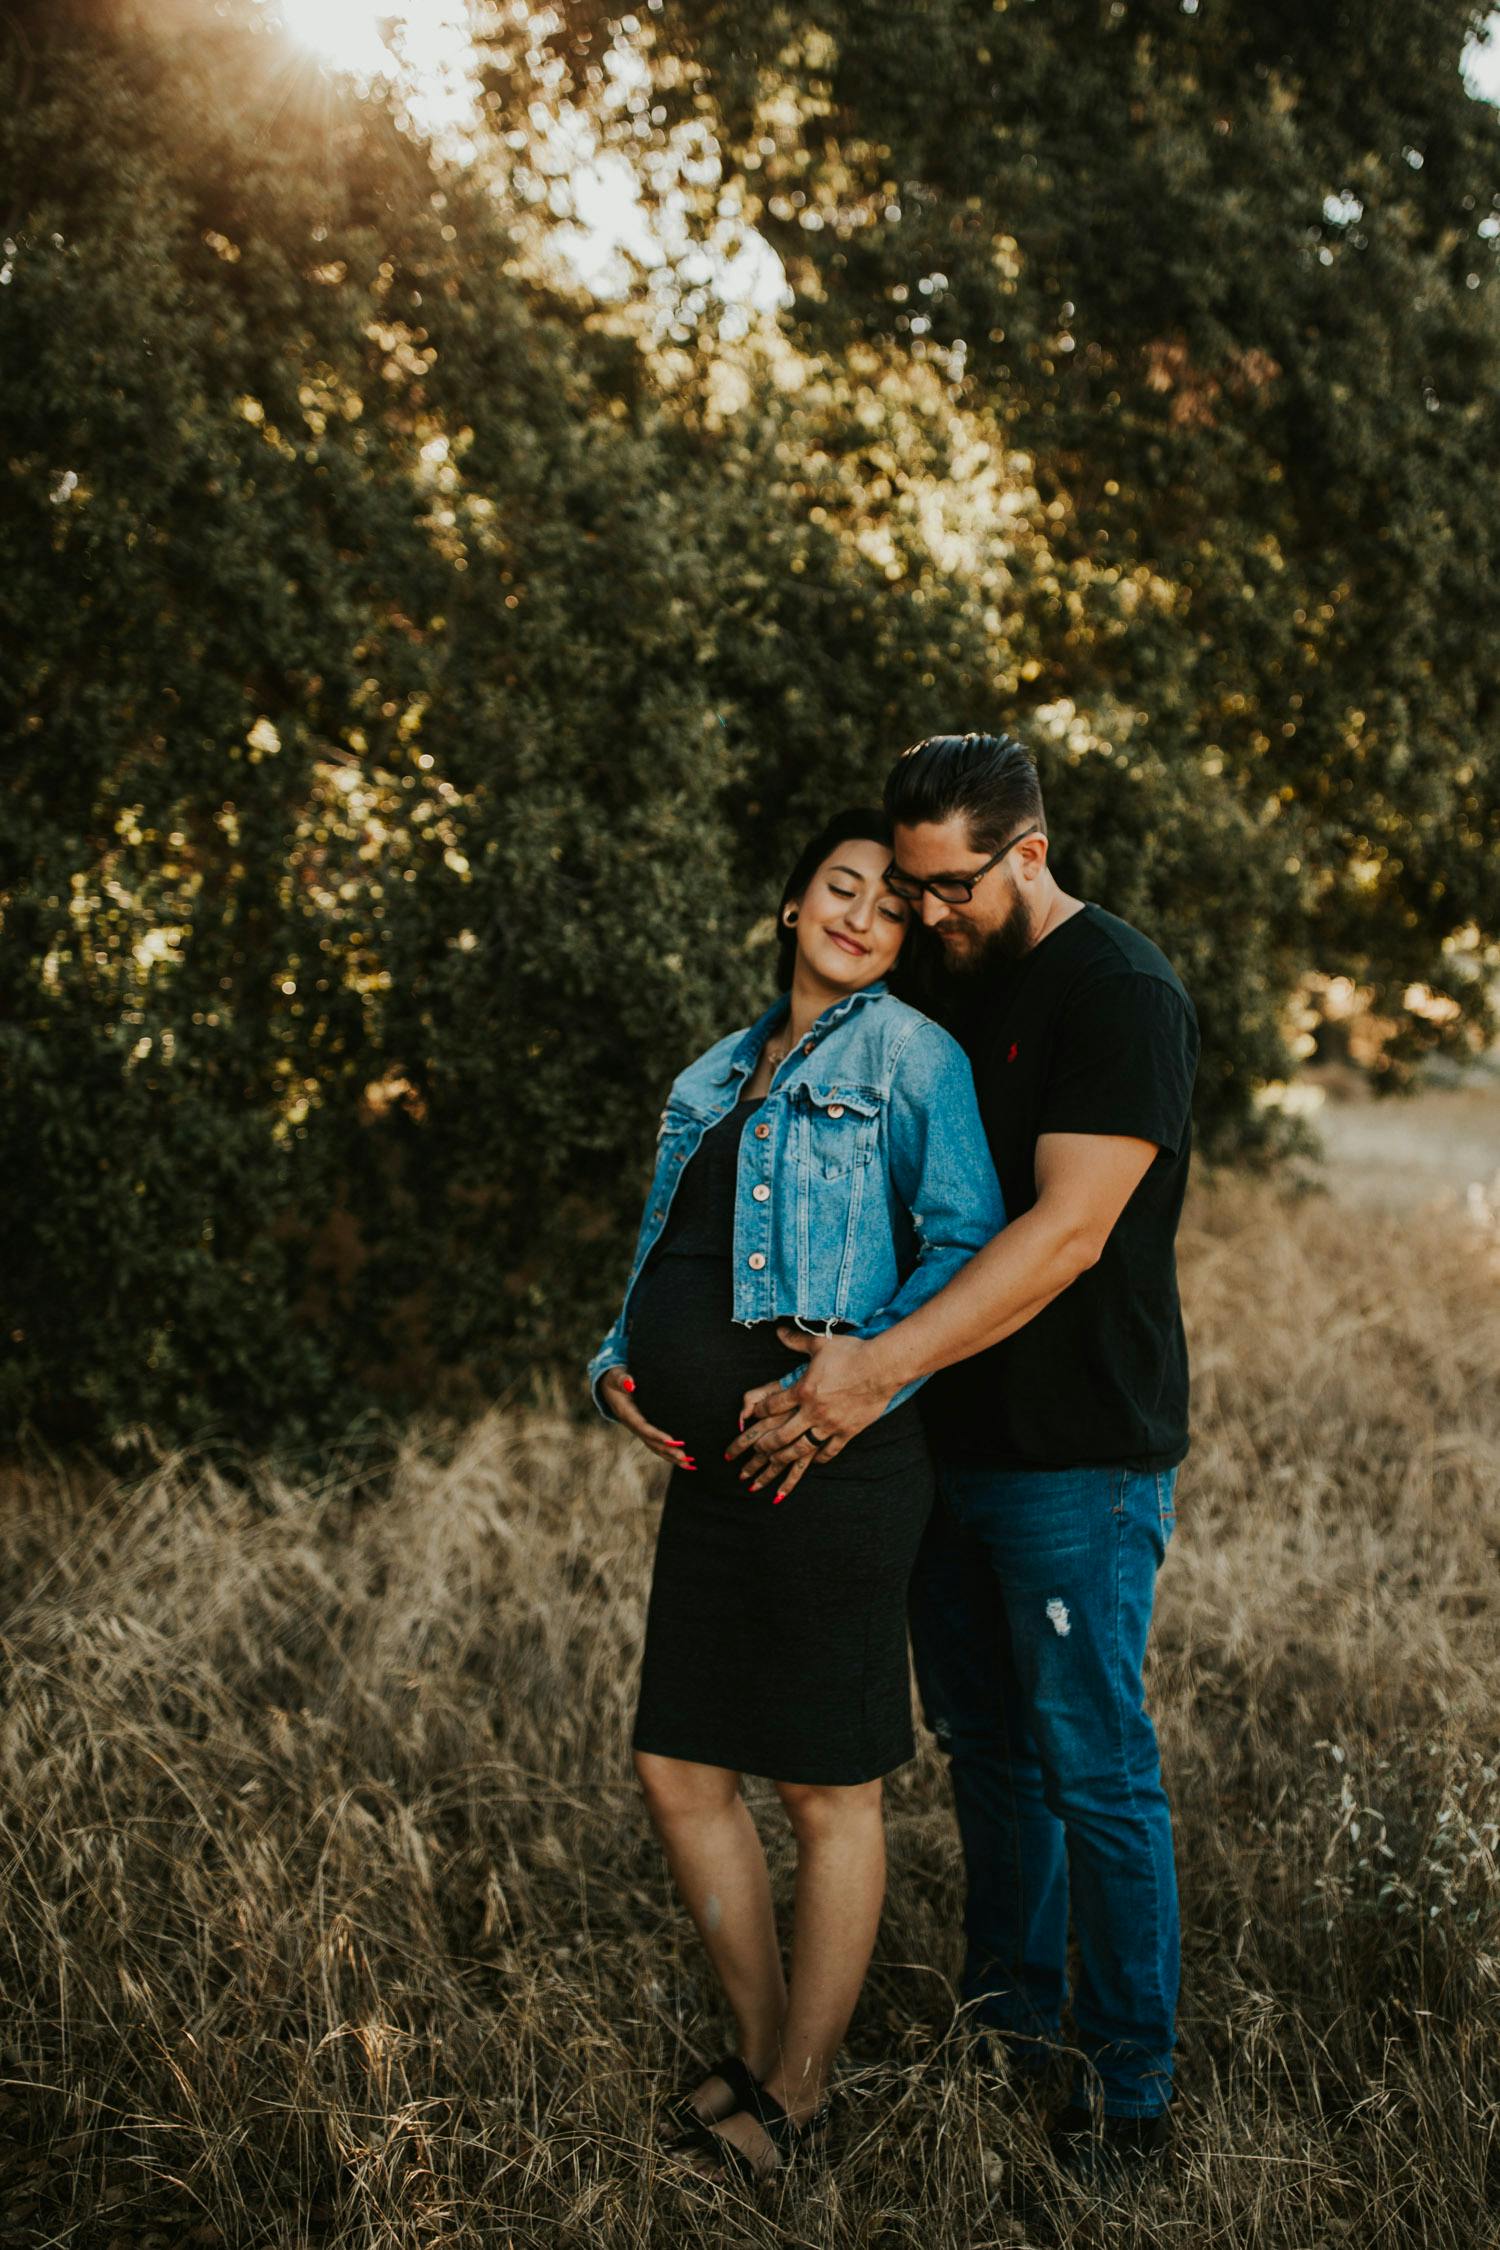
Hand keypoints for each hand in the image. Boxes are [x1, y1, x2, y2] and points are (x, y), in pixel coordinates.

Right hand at [599, 1368, 697, 1471]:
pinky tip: (683, 1460)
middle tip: (685, 1457)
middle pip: (651, 1442)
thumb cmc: (616, 1379)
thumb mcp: (616, 1377)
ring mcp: (639, 1429)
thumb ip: (622, 1380)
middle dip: (668, 1450)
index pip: (643, 1427)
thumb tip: (630, 1384)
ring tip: (689, 1464)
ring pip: (655, 1446)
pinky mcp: (645, 1429)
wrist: (610, 1385)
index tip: (671, 1441)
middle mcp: (633, 1425)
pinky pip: (657, 1443)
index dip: (656, 1435)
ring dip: (671, 1456)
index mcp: (626, 1414)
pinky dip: (669, 1452)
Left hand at [724, 1328, 893, 1497]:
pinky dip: (819, 1457)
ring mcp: (830, 1424)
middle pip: (781, 1435)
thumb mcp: (820, 1343)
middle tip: (756, 1450)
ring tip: (775, 1462)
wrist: (882, 1367)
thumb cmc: (851, 1352)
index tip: (751, 1417)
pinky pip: (829, 1451)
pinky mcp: (847, 1432)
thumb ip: (797, 1340)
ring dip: (785, 1456)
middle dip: (765, 1445)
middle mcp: (812, 1411)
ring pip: (801, 1448)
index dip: (758, 1411)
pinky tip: (814, 1460)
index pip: (772, 1405)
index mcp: (802, 1390)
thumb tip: (779, 1331)